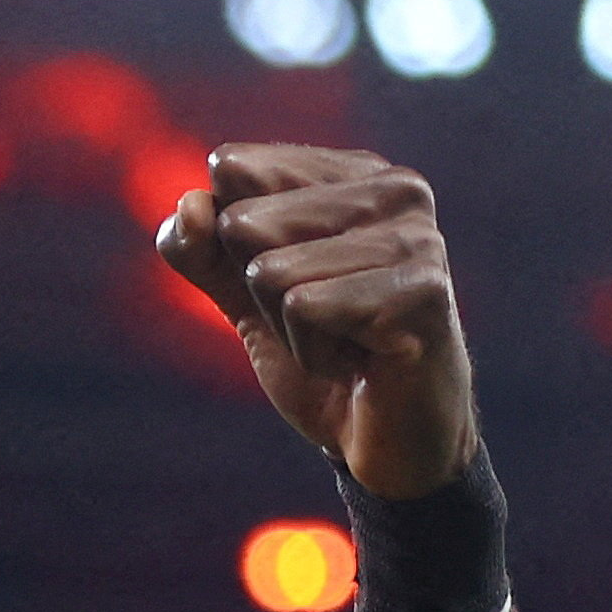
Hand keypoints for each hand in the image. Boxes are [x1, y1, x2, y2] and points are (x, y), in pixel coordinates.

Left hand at [156, 145, 479, 500]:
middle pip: (244, 222)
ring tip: (344, 341)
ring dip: (289, 329)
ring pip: (270, 271)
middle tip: (320, 322)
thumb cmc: (323, 356)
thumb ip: (199, 247)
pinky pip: (303, 308)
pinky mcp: (420, 289)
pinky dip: (312, 352)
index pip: (230, 170)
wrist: (386, 442)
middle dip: (260, 293)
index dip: (231, 247)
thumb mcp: (241, 295)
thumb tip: (190, 205)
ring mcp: (414, 235)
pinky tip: (360, 360)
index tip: (290, 284)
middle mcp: (393, 188)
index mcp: (350, 171)